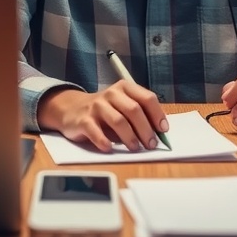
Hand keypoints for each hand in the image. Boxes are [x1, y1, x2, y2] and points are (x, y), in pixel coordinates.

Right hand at [37, 81, 168, 152]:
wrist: (72, 109)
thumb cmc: (105, 111)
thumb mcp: (123, 106)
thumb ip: (139, 114)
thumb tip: (160, 131)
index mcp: (125, 88)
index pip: (147, 98)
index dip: (157, 114)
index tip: (163, 130)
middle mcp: (111, 94)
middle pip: (134, 110)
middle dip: (145, 129)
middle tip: (151, 144)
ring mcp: (96, 106)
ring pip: (118, 120)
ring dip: (130, 137)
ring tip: (135, 148)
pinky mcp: (83, 120)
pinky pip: (96, 132)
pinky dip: (105, 141)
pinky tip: (110, 149)